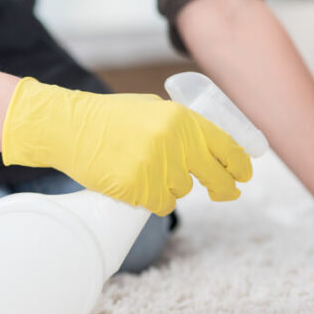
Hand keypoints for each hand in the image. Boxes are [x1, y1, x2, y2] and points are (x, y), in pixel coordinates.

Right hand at [1, 78, 251, 214]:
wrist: (68, 127)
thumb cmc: (110, 118)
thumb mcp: (153, 109)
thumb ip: (182, 125)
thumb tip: (213, 146)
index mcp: (181, 119)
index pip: (225, 146)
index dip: (239, 165)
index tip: (244, 175)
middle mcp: (173, 141)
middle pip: (213, 176)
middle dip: (223, 187)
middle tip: (225, 192)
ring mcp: (156, 166)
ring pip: (182, 190)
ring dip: (171, 187)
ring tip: (146, 169)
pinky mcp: (138, 187)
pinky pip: (160, 204)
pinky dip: (153, 199)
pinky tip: (136, 184)